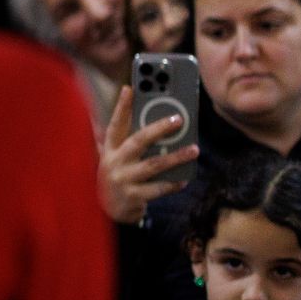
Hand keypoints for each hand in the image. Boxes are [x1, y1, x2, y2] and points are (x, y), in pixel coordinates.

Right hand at [98, 90, 199, 224]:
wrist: (106, 211)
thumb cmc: (117, 176)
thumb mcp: (115, 157)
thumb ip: (126, 140)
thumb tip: (149, 120)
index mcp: (110, 150)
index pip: (114, 124)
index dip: (121, 107)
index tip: (129, 88)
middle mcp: (114, 162)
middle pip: (138, 141)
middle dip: (159, 128)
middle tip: (179, 119)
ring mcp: (123, 180)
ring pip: (154, 165)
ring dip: (176, 156)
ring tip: (194, 149)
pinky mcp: (133, 197)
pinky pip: (158, 188)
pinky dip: (173, 183)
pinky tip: (185, 178)